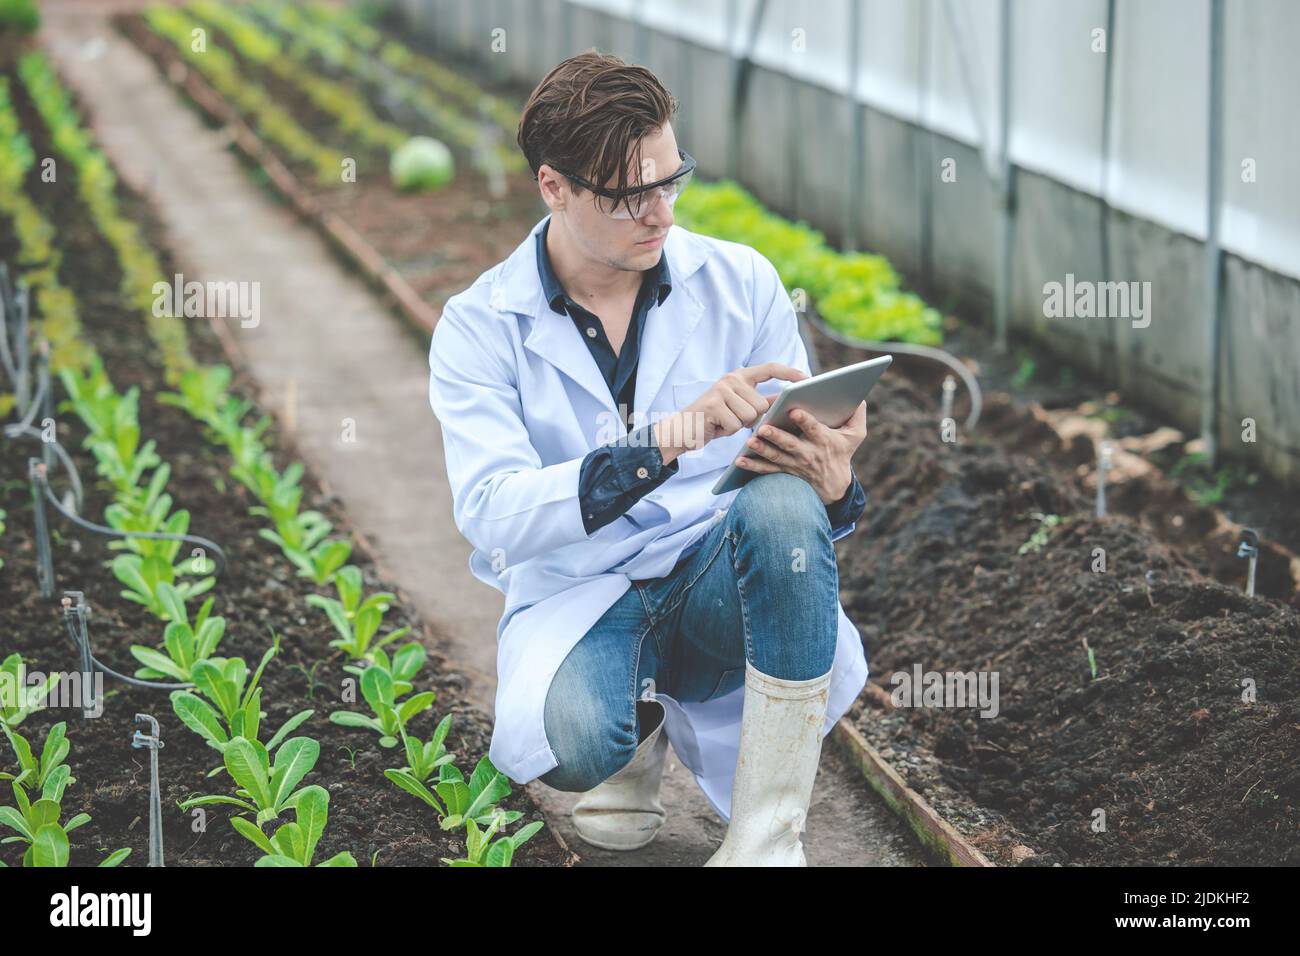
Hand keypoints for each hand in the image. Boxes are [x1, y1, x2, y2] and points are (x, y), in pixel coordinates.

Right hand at [653, 362, 806, 464]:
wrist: (683, 429)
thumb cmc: (716, 420)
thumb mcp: (740, 408)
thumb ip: (761, 402)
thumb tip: (787, 400)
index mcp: (740, 376)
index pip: (769, 368)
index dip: (789, 372)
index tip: (806, 378)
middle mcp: (731, 379)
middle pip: (761, 404)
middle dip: (751, 419)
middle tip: (732, 419)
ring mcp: (721, 390)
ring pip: (750, 416)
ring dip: (738, 426)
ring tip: (723, 422)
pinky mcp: (714, 404)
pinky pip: (735, 425)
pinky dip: (727, 431)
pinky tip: (715, 426)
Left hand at [736, 401, 867, 503]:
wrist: (834, 486)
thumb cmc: (842, 453)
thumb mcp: (855, 436)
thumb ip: (857, 415)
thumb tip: (859, 396)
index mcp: (824, 440)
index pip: (814, 429)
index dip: (805, 421)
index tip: (794, 410)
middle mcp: (808, 454)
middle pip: (790, 444)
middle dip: (777, 437)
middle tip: (763, 428)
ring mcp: (794, 465)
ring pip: (775, 457)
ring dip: (762, 450)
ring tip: (749, 442)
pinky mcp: (784, 472)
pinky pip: (766, 471)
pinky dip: (752, 467)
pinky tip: (739, 461)